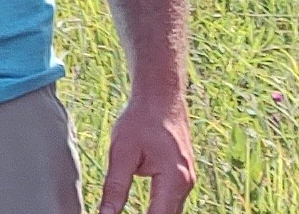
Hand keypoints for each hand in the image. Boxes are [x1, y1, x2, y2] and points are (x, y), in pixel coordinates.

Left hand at [97, 89, 195, 213]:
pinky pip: (172, 201)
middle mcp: (186, 184)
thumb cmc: (140, 121)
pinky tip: (144, 210)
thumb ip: (114, 187)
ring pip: (171, 211)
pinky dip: (158, 209)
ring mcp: (188, 181)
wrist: (161, 99)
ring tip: (126, 212)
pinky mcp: (183, 176)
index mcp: (174, 180)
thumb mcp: (121, 153)